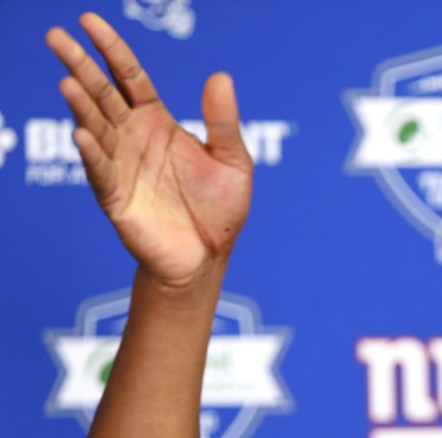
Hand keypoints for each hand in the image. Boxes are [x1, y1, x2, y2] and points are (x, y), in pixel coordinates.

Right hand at [46, 13, 252, 288]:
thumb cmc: (219, 208)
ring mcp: (121, 166)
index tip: (89, 21)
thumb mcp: (232, 160)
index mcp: (158, 122)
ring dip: (82, 106)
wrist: (208, 257)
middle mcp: (133, 138)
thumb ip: (223, 121)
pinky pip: (101, 172)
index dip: (111, 50)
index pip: (129, 77)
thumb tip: (221, 76)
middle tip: (55, 37)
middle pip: (102, 94)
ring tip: (68, 83)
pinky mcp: (117, 197)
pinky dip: (91, 154)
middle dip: (80, 66)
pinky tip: (82, 134)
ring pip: (96, 128)